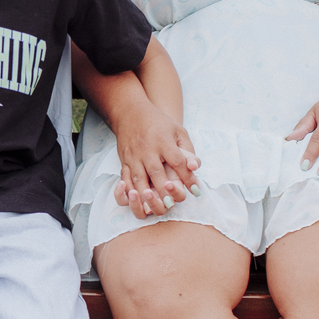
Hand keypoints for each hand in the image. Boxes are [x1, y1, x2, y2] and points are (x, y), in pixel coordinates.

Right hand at [110, 102, 200, 217]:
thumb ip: (188, 149)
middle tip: (174, 202)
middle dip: (165, 190)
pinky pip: (125, 179)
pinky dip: (130, 191)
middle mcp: (147, 149)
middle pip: (157, 173)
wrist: (130, 113)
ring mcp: (133, 156)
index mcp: (163, 141)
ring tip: (156, 205)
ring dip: (147, 194)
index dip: (187, 177)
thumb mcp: (177, 130)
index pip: (177, 161)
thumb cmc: (158, 123)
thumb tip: (195, 167)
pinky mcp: (123, 161)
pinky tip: (137, 199)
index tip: (195, 189)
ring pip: (139, 179)